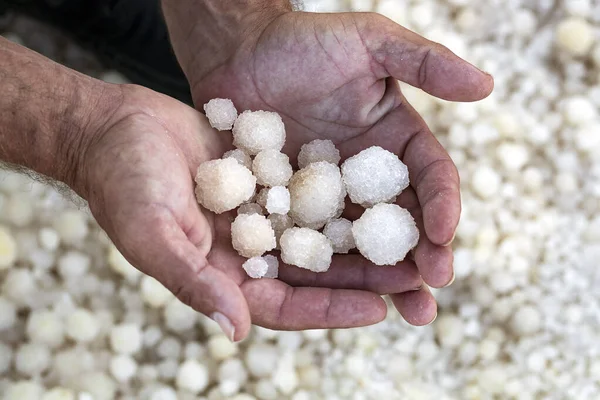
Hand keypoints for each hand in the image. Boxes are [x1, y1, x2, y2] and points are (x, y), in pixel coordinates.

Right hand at [81, 84, 425, 340]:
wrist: (114, 127)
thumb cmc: (121, 185)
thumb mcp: (153, 235)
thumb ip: (193, 282)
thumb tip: (237, 331)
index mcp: (221, 277)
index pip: (285, 305)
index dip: (330, 309)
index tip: (379, 309)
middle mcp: (244, 252)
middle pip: (312, 274)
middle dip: (360, 278)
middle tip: (412, 278)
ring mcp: (255, 214)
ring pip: (317, 234)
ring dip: (358, 237)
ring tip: (406, 237)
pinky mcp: (261, 179)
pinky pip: (307, 191)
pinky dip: (337, 195)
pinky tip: (372, 188)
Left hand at [177, 11, 493, 324]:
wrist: (238, 52)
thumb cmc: (303, 41)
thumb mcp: (369, 41)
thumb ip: (424, 62)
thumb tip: (487, 86)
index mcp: (395, 141)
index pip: (430, 179)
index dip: (442, 208)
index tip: (444, 238)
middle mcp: (367, 175)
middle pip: (402, 223)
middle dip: (420, 260)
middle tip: (429, 297)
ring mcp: (329, 197)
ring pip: (361, 244)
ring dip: (379, 280)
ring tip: (399, 312)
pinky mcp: (290, 209)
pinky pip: (310, 243)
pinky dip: (324, 270)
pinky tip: (333, 298)